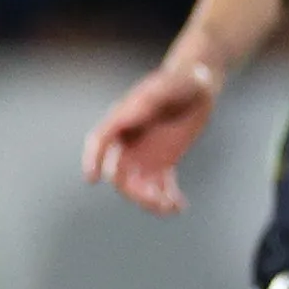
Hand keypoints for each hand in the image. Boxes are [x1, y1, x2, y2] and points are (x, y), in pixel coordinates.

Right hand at [80, 57, 219, 214]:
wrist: (196, 87)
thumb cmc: (180, 82)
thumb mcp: (169, 85)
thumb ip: (154, 96)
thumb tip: (137, 108)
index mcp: (123, 120)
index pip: (100, 141)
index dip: (92, 160)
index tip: (91, 178)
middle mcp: (128, 142)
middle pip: (119, 174)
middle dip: (134, 192)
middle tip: (158, 200)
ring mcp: (143, 155)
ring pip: (138, 187)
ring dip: (151, 201)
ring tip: (171, 205)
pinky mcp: (160, 164)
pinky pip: (159, 188)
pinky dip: (168, 199)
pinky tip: (181, 206)